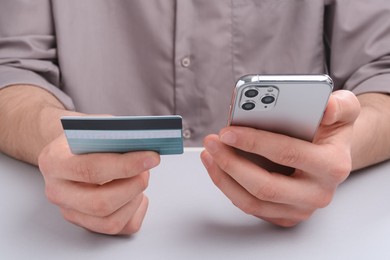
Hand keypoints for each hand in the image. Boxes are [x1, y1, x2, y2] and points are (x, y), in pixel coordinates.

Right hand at [38, 134, 159, 234]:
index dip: (126, 166)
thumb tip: (146, 144)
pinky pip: (119, 227)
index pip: (91, 170)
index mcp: (54, 162)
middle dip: (133, 187)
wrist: (69, 151)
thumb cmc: (86, 138)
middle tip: (147, 171)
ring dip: (135, 200)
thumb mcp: (96, 126)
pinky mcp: (86, 224)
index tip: (151, 158)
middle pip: (100, 203)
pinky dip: (135, 211)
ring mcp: (70, 212)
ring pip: (110, 222)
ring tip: (141, 179)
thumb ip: (117, 134)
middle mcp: (57, 192)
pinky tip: (136, 194)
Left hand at [201, 90, 359, 226]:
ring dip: (224, 177)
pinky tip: (217, 167)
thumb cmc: (330, 132)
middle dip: (231, 163)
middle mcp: (318, 193)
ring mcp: (300, 208)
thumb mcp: (345, 110)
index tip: (228, 131)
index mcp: (332, 165)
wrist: (332, 156)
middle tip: (212, 142)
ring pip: (253, 202)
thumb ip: (340, 105)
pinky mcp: (285, 216)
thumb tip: (326, 107)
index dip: (254, 142)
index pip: (287, 154)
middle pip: (265, 186)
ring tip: (209, 153)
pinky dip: (229, 187)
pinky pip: (250, 207)